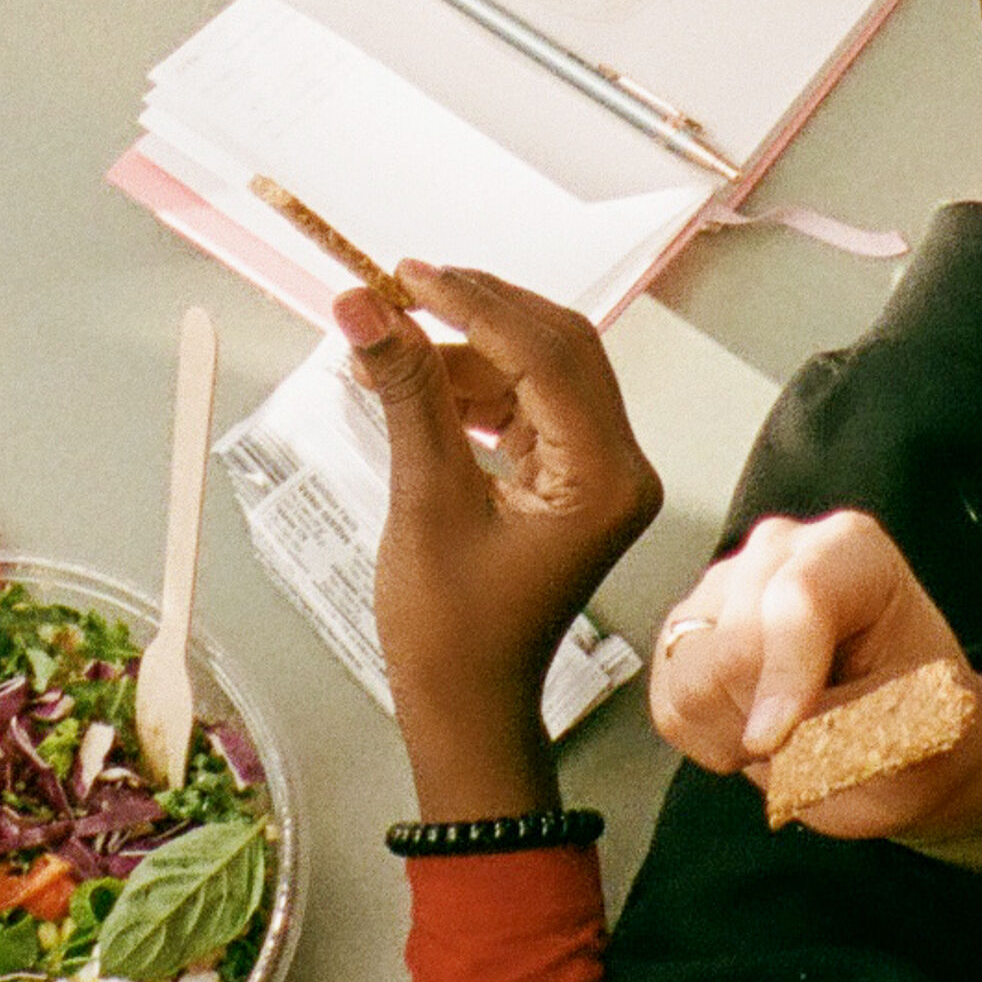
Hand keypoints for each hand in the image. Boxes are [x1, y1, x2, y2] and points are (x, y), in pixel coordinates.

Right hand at [344, 260, 658, 819]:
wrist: (465, 707)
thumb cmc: (451, 631)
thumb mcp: (424, 499)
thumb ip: (405, 391)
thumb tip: (363, 307)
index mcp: (605, 478)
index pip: (547, 354)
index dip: (474, 303)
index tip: (406, 274)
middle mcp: (619, 466)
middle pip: (555, 347)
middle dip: (474, 312)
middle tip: (395, 291)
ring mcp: (598, 471)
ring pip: (537, 368)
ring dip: (464, 348)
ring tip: (384, 341)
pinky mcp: (570, 477)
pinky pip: (526, 402)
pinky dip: (471, 383)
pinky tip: (413, 376)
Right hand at [649, 510, 981, 844]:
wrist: (902, 736)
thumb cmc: (917, 726)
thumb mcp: (912, 732)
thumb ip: (847, 725)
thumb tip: (771, 738)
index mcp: (854, 552)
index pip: (799, 597)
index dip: (783, 676)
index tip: (775, 742)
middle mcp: (780, 549)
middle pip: (734, 642)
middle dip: (765, 713)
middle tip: (814, 742)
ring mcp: (724, 583)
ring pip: (692, 674)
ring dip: (737, 728)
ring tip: (789, 733)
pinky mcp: (687, 629)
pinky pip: (670, 702)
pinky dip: (710, 736)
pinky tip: (756, 727)